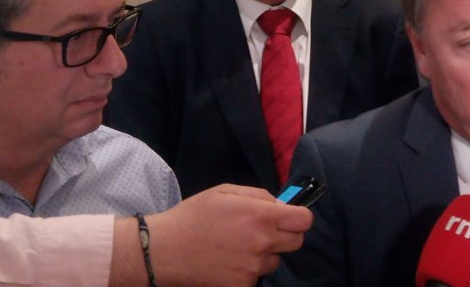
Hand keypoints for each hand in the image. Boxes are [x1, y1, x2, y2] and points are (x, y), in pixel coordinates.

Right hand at [146, 184, 312, 286]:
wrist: (165, 250)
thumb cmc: (194, 215)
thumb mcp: (226, 192)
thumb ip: (259, 196)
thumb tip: (281, 207)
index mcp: (261, 216)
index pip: (304, 220)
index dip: (299, 218)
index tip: (289, 218)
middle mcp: (262, 242)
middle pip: (296, 242)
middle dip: (285, 235)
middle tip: (262, 231)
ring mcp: (253, 267)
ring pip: (275, 260)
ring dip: (265, 254)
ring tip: (238, 247)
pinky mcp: (242, 286)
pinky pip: (257, 277)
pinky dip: (248, 271)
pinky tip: (229, 262)